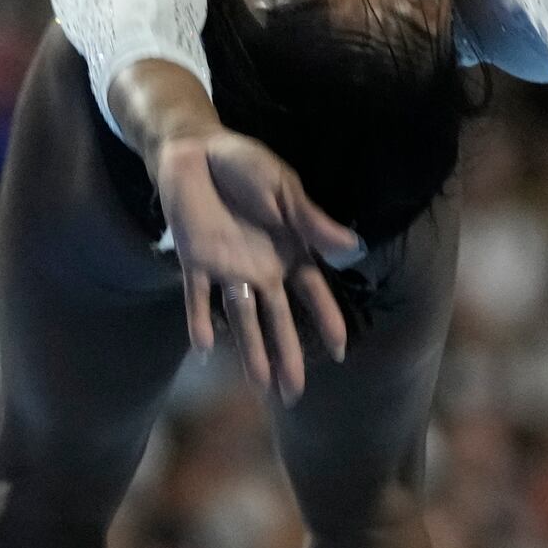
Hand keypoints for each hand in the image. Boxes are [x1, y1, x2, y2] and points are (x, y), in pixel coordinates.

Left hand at [154, 130, 357, 402]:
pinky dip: (200, 320)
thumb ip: (311, 222)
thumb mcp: (284, 189)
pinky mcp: (195, 260)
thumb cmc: (245, 166)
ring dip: (251, 352)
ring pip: (242, 318)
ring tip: (260, 388)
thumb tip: (352, 247)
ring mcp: (227, 268)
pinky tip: (205, 349)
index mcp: (288, 252)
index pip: (312, 294)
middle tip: (293, 397)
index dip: (326, 322)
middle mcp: (260, 269)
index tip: (339, 353)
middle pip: (277, 320)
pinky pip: (197, 296)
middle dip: (287, 357)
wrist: (198, 150)